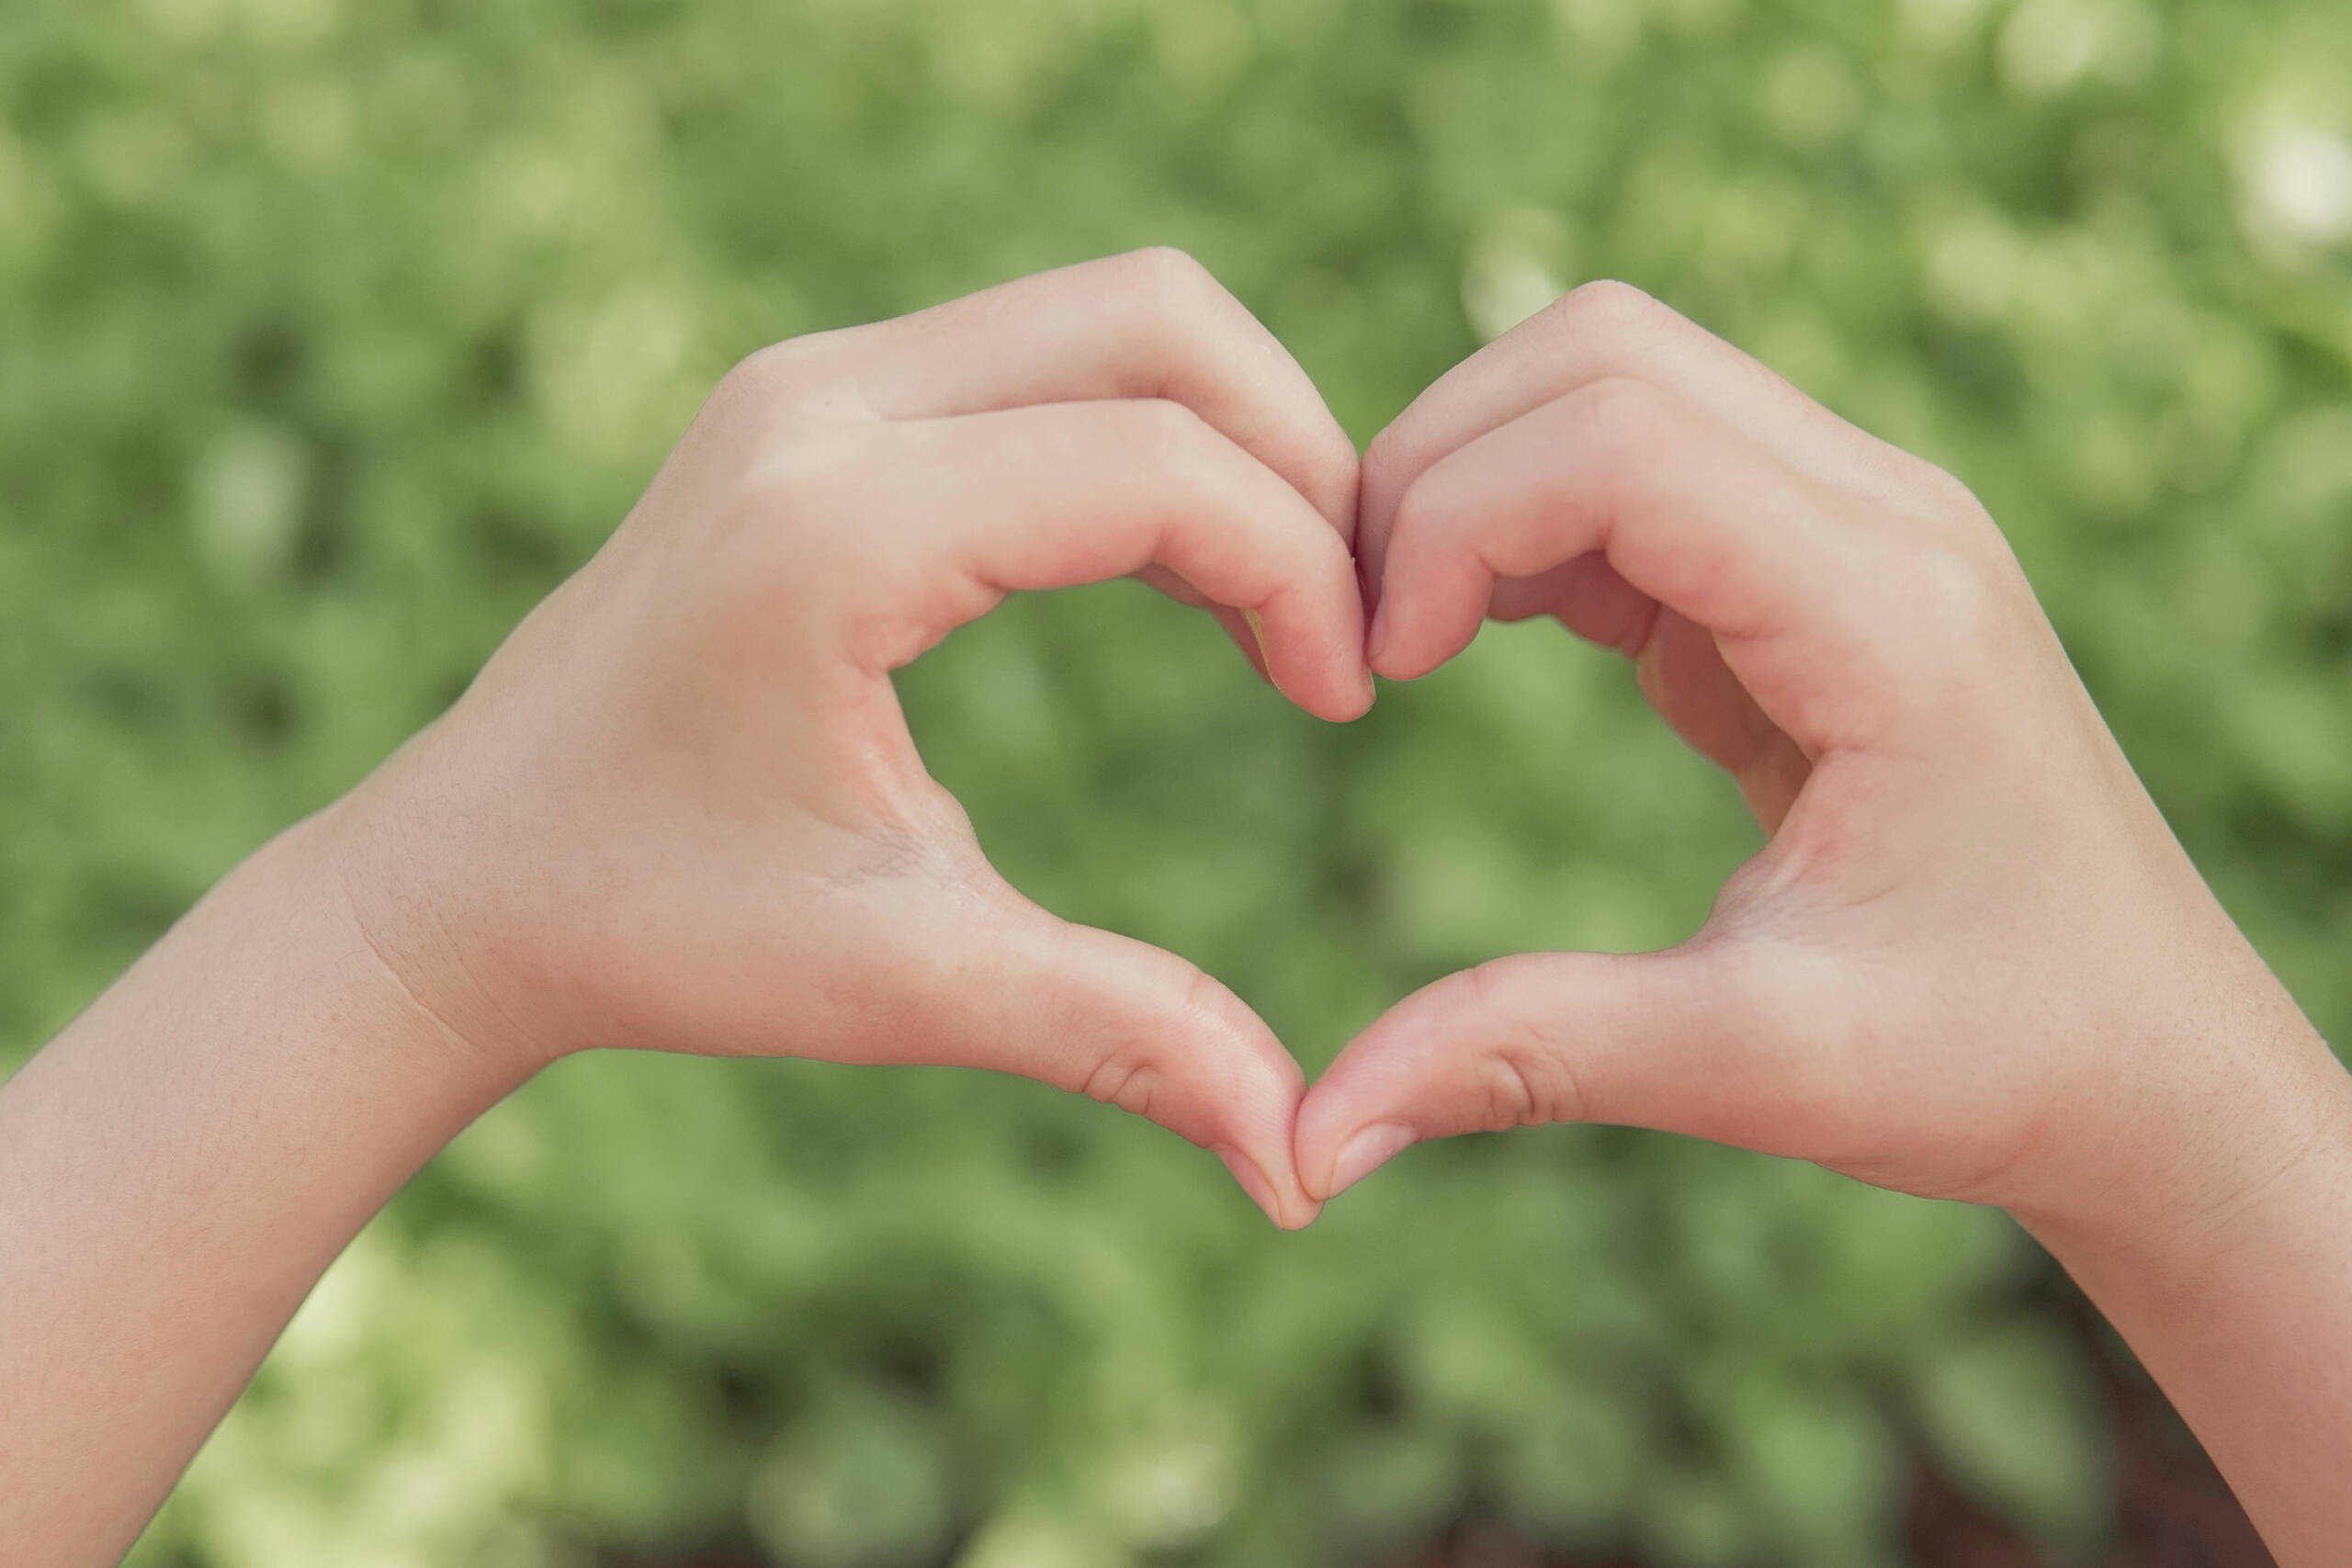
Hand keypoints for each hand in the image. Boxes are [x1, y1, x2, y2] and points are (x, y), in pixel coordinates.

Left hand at [326, 250, 1371, 1227]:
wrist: (466, 877)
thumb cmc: (661, 934)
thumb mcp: (903, 981)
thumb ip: (1118, 1036)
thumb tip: (1304, 1167)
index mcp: (831, 534)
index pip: (1156, 465)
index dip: (1300, 571)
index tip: (1343, 705)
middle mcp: (814, 405)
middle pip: (1161, 321)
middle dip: (1300, 455)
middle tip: (1343, 623)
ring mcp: (806, 381)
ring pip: (1110, 315)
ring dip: (1233, 434)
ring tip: (1280, 607)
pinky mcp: (812, 397)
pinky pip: (1040, 353)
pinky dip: (1147, 432)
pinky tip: (1180, 575)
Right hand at [1297, 282, 2345, 1254]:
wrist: (2149, 1058)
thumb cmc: (1992, 1058)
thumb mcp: (1760, 1066)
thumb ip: (1532, 1057)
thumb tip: (1317, 1139)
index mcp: (1887, 613)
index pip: (1615, 437)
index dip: (1447, 521)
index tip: (1375, 675)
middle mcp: (1886, 516)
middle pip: (1599, 354)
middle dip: (1435, 468)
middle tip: (1363, 642)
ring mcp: (1859, 519)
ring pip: (1612, 380)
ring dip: (1476, 480)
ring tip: (1406, 641)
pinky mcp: (1817, 559)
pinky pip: (1640, 463)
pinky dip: (1530, 521)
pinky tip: (1482, 638)